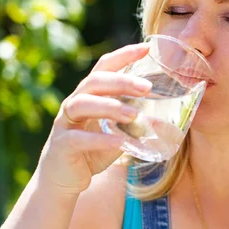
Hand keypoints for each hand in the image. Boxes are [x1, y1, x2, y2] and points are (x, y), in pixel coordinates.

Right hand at [36, 43, 151, 195]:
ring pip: (83, 104)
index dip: (124, 55)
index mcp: (89, 95)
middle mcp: (75, 103)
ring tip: (134, 114)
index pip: (104, 67)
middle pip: (94, 82)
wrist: (63, 181)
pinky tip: (121, 141)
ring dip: (111, 106)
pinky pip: (79, 138)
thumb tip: (167, 119)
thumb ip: (135, 123)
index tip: (147, 47)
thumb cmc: (93, 151)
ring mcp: (65, 123)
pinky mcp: (61, 145)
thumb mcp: (117, 132)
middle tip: (147, 87)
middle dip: (121, 81)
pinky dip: (102, 139)